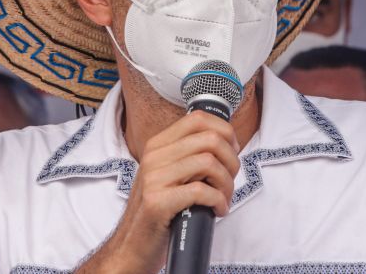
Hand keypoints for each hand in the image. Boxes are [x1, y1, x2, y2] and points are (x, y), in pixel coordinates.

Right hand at [75, 111, 240, 273]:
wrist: (133, 245)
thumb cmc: (160, 210)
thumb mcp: (169, 174)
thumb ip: (188, 155)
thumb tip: (226, 141)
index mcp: (157, 145)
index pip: (197, 119)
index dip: (225, 131)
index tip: (232, 150)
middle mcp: (154, 157)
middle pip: (210, 140)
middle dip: (231, 161)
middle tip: (230, 180)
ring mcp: (153, 178)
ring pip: (209, 163)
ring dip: (226, 183)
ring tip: (224, 198)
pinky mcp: (158, 202)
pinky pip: (201, 191)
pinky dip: (218, 201)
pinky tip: (218, 210)